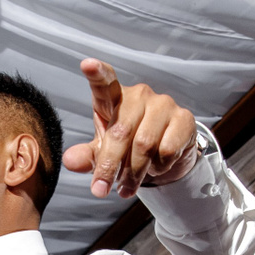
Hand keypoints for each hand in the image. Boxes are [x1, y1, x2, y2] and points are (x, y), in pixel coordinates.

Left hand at [61, 58, 201, 199]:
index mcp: (113, 98)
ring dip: (134, 173)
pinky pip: (167, 150)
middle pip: (121, 131)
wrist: (165, 157)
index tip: (86, 64)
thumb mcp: (102, 152)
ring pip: (144, 144)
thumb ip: (86, 156)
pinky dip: (159, 167)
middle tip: (101, 190)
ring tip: (128, 186)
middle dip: (109, 165)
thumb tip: (70, 161)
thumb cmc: (128, 147)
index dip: (97, 73)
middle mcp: (139, 95)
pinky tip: (157, 167)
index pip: (104, 82)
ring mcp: (163, 104)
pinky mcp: (184, 118)